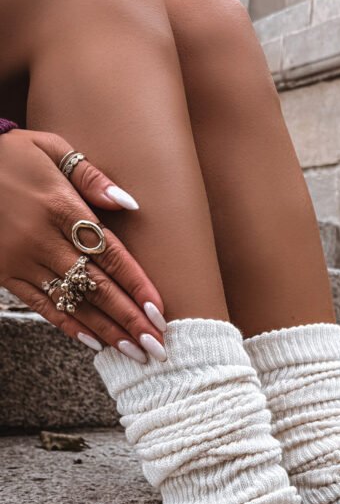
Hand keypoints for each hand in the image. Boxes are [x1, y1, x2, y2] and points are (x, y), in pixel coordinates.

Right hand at [0, 129, 166, 361]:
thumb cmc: (9, 157)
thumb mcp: (49, 148)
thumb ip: (90, 176)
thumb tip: (129, 203)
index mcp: (59, 206)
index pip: (109, 253)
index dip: (136, 285)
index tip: (159, 311)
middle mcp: (42, 239)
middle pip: (97, 286)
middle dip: (130, 319)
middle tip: (157, 346)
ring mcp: (21, 261)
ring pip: (73, 303)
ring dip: (107, 332)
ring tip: (136, 354)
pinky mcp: (5, 274)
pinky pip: (42, 306)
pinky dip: (69, 327)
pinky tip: (95, 344)